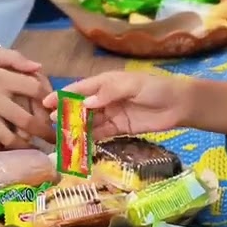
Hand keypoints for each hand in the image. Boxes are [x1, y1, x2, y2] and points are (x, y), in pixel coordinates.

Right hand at [0, 47, 54, 150]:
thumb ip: (13, 58)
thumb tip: (39, 67)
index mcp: (0, 78)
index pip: (34, 89)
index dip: (49, 98)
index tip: (54, 107)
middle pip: (27, 121)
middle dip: (45, 132)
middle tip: (56, 139)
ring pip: (10, 139)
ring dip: (26, 146)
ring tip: (36, 149)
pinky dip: (3, 150)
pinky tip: (12, 151)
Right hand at [44, 72, 184, 138]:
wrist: (179, 104)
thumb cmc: (156, 88)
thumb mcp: (132, 85)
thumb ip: (108, 93)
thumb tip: (85, 103)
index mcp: (107, 83)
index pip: (81, 88)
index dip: (63, 95)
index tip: (46, 103)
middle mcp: (106, 98)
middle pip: (82, 106)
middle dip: (67, 113)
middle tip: (52, 123)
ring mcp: (113, 113)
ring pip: (89, 121)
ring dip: (76, 127)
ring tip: (62, 135)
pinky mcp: (120, 128)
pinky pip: (101, 132)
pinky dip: (90, 137)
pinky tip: (79, 143)